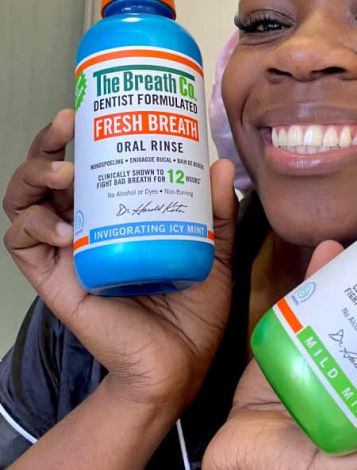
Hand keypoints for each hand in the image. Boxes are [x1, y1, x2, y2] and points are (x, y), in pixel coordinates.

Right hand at [3, 109, 237, 414]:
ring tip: (65, 172)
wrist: (180, 362)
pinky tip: (65, 228)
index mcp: (116, 211)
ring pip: (25, 198)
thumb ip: (216, 212)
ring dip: (34, 174)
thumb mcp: (213, 250)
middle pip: (48, 170)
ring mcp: (65, 251)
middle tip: (69, 123)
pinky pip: (22, 243)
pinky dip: (34, 226)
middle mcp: (84, 224)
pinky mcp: (54, 279)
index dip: (80, 132)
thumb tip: (221, 166)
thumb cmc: (193, 309)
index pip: (87, 162)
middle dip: (49, 141)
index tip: (92, 106)